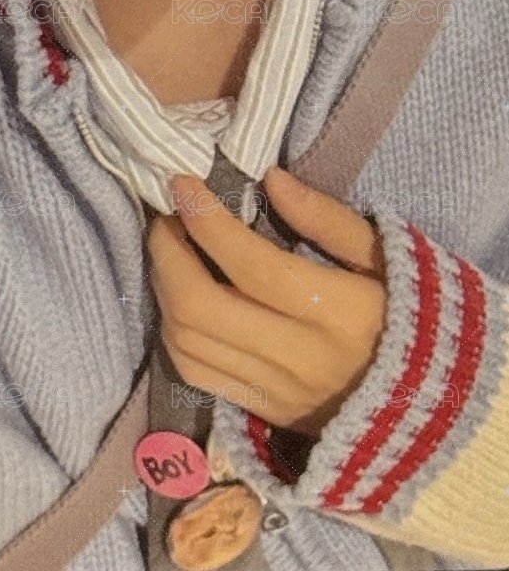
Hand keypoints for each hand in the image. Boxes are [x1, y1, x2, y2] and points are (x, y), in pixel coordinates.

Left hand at [146, 167, 386, 438]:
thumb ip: (327, 218)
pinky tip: (178, 296)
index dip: (205, 221)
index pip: (250, 265)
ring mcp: (274, 390)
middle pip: (201, 307)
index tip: (182, 184)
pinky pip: (195, 373)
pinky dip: (173, 330)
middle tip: (166, 217)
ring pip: (187, 342)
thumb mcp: (382, 255)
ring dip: (163, 289)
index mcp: (336, 313)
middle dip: (168, 254)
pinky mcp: (261, 410)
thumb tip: (271, 179)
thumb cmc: (404, 312)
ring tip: (169, 249)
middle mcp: (298, 357)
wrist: (426, 401)